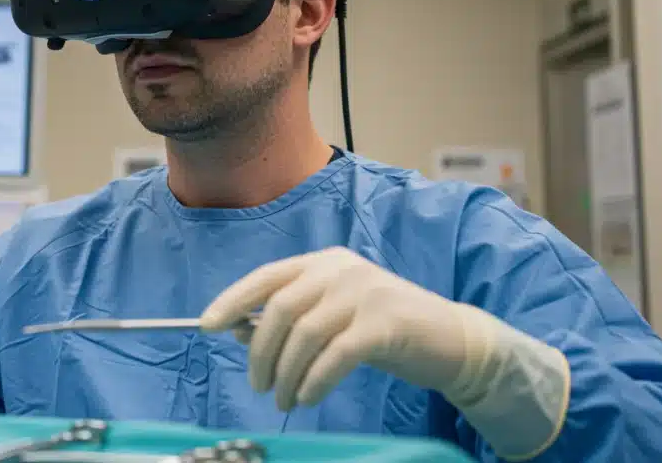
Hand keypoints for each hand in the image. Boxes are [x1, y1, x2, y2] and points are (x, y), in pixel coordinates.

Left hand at [200, 247, 568, 458]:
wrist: (453, 342)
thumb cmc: (384, 332)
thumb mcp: (333, 318)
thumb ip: (292, 319)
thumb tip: (241, 332)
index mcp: (324, 262)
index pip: (267, 276)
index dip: (232, 300)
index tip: (207, 326)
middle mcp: (341, 269)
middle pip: (279, 308)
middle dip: (260, 352)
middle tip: (258, 385)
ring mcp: (364, 292)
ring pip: (304, 334)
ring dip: (287, 374)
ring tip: (285, 400)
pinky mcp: (385, 322)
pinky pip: (335, 354)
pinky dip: (314, 380)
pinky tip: (308, 397)